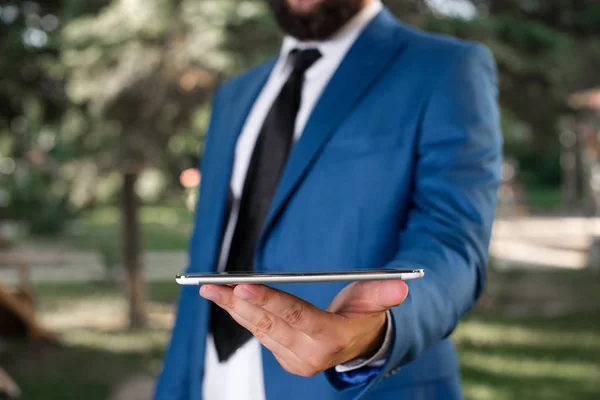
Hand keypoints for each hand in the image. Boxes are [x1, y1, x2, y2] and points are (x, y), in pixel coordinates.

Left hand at [200, 279, 408, 376]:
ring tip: (211, 289)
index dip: (268, 300)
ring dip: (233, 308)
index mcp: (330, 338)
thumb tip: (400, 286)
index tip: (242, 286)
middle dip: (239, 303)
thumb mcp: (375, 303)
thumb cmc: (364, 317)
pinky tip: (226, 299)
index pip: (295, 316)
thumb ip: (383, 294)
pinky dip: (242, 315)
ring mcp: (294, 359)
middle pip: (269, 324)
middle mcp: (309, 354)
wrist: (359, 345)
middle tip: (212, 286)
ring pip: (259, 329)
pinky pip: (259, 334)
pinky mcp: (284, 357)